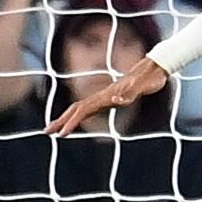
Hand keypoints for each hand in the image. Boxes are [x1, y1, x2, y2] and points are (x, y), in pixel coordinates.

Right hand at [49, 55, 171, 134]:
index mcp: (107, 95)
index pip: (84, 110)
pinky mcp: (111, 98)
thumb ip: (129, 93)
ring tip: (56, 129)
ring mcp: (106, 96)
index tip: (61, 134)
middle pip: (77, 108)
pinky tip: (76, 121)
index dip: (72, 121)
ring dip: (67, 118)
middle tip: (46, 132)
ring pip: (81, 108)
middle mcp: (104, 95)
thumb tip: (115, 99)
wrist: (155, 67)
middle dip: (61, 120)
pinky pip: (91, 108)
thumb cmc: (150, 78)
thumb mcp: (142, 87)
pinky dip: (80, 115)